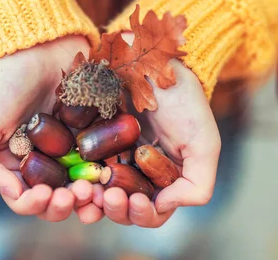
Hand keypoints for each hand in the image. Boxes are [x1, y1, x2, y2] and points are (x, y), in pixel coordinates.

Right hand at [0, 36, 98, 221]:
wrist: (38, 47)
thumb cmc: (3, 86)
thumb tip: (14, 195)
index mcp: (16, 166)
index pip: (26, 200)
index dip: (35, 205)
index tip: (44, 195)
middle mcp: (46, 163)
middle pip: (58, 199)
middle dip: (65, 204)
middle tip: (76, 194)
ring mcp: (74, 150)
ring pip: (84, 186)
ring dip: (89, 196)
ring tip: (93, 188)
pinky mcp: (97, 135)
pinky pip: (106, 161)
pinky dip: (108, 175)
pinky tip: (109, 176)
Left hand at [79, 35, 220, 227]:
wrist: (159, 64)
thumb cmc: (186, 103)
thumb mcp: (204, 144)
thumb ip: (197, 184)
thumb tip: (164, 206)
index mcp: (163, 181)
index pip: (152, 212)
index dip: (144, 214)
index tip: (137, 201)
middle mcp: (136, 175)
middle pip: (122, 208)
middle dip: (115, 209)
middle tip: (108, 197)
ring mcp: (111, 159)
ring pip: (98, 193)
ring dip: (92, 201)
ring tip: (87, 193)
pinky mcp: (90, 143)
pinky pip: (79, 168)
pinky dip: (76, 179)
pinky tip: (72, 180)